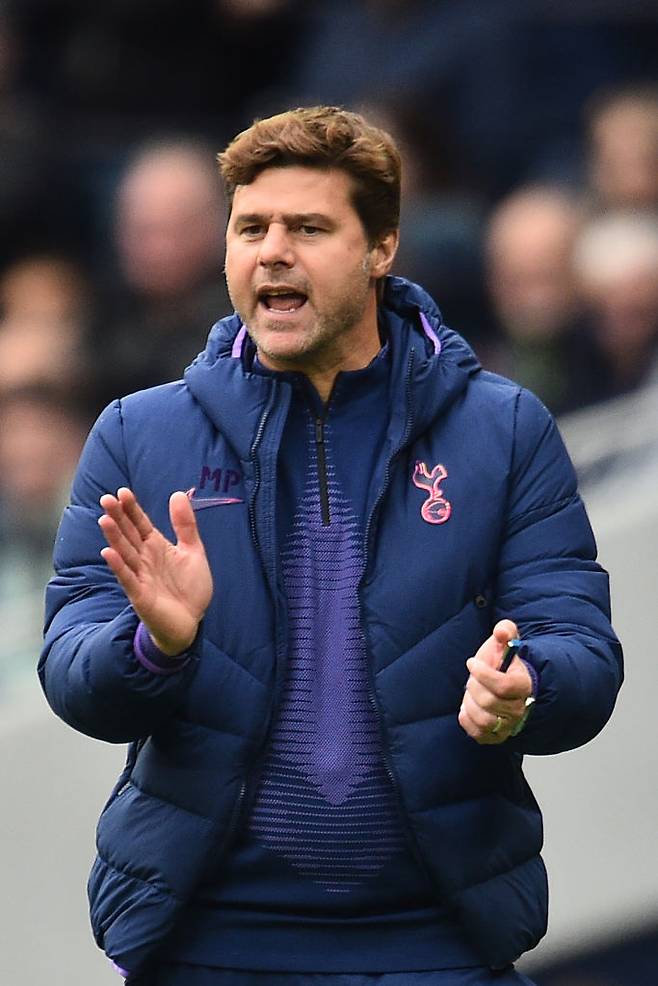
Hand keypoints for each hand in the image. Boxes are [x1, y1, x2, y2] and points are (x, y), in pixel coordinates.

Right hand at [98, 487, 212, 655]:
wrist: (191, 621)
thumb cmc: (189, 587)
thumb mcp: (193, 551)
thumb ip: (185, 525)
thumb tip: (178, 493)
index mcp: (156, 546)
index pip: (140, 523)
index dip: (132, 508)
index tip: (122, 491)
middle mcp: (144, 559)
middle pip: (128, 534)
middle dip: (118, 517)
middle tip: (106, 499)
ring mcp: (140, 576)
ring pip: (125, 554)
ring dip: (114, 538)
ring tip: (104, 520)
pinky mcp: (140, 595)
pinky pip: (128, 579)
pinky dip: (118, 567)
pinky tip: (108, 553)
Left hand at [458, 619, 532, 743]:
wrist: (505, 681)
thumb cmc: (503, 662)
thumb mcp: (505, 641)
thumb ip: (505, 631)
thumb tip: (501, 632)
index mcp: (524, 685)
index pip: (503, 686)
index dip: (482, 674)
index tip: (471, 662)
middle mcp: (520, 709)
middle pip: (490, 703)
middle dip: (474, 686)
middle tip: (471, 677)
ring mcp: (509, 725)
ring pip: (484, 721)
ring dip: (470, 703)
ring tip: (470, 692)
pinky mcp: (496, 736)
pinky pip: (478, 734)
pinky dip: (467, 720)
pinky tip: (467, 707)